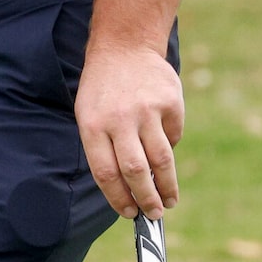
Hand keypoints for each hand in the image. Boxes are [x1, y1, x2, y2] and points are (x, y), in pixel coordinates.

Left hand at [76, 42, 183, 219]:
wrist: (124, 47)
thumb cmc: (102, 90)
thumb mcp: (88, 115)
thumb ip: (104, 148)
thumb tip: (128, 189)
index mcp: (92, 126)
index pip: (106, 172)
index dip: (118, 198)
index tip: (129, 214)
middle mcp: (119, 119)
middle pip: (136, 171)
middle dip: (147, 198)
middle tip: (155, 214)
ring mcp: (147, 110)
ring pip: (161, 159)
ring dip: (167, 186)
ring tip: (169, 200)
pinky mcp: (170, 103)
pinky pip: (173, 135)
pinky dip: (170, 146)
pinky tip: (165, 148)